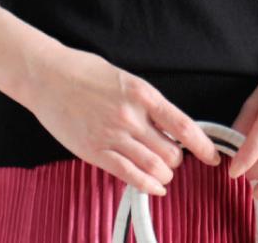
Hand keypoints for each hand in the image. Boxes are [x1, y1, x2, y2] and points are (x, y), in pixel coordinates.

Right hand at [23, 45, 221, 195]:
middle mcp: (130, 116)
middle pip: (171, 153)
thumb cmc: (82, 71)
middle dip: (176, 159)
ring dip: (163, 174)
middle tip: (170, 155)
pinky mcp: (95, 151)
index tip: (212, 156)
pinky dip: (148, 185)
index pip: (183, 126)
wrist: (46, 76)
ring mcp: (112, 135)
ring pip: (154, 168)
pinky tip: (153, 185)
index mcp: (140, 93)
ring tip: (160, 169)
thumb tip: (168, 125)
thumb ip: (145, 102)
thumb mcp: (122, 78)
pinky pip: (130, 176)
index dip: (203, 146)